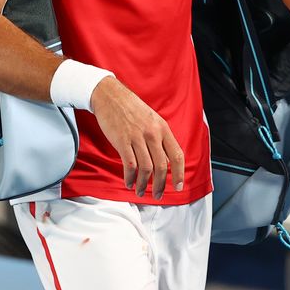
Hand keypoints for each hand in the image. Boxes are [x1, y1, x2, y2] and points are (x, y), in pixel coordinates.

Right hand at [90, 77, 183, 197]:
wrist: (109, 95)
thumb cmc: (130, 107)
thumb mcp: (151, 119)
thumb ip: (159, 138)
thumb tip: (164, 160)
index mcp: (162, 128)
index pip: (176, 155)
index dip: (179, 174)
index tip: (178, 186)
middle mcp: (152, 133)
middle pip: (161, 166)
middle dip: (160, 185)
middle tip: (157, 195)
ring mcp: (137, 137)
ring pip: (146, 168)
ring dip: (143, 184)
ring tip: (140, 192)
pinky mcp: (122, 141)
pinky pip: (129, 165)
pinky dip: (130, 177)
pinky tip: (129, 182)